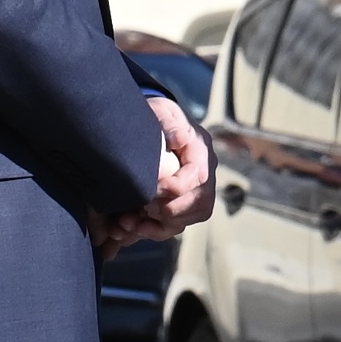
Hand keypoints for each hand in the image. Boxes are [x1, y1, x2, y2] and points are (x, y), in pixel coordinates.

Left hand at [96, 97, 217, 258]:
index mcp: (201, 148)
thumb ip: (169, 123)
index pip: (197, 176)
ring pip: (191, 217)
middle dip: (169, 210)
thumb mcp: (160, 111)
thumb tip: (179, 138)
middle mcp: (206, 170)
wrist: (155, 123)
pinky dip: (157, 230)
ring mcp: (199, 188)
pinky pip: (179, 224)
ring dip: (162, 225)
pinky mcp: (187, 201)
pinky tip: (136, 227)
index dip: (174, 188)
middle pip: (200, 202)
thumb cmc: (156, 116)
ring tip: (134, 221)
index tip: (150, 190)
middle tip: (143, 208)